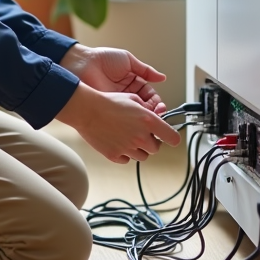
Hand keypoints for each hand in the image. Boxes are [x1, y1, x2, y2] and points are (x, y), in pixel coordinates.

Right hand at [54, 82, 182, 163]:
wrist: (87, 110)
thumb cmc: (108, 102)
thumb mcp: (133, 99)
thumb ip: (147, 111)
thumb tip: (155, 119)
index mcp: (148, 121)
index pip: (172, 138)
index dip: (172, 138)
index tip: (170, 137)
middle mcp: (141, 137)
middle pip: (156, 148)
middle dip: (151, 141)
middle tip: (141, 133)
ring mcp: (128, 148)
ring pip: (142, 156)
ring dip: (139, 149)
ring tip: (127, 137)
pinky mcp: (115, 156)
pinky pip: (127, 159)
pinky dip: (125, 153)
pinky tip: (117, 141)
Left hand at [59, 43, 167, 114]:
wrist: (83, 64)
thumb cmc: (103, 59)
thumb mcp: (128, 61)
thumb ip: (146, 70)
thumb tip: (163, 78)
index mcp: (133, 82)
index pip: (149, 96)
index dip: (156, 102)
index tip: (161, 107)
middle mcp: (126, 94)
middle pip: (145, 107)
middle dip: (153, 113)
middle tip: (158, 116)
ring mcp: (118, 103)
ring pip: (135, 115)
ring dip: (144, 119)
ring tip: (149, 121)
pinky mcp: (109, 109)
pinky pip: (122, 118)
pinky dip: (130, 122)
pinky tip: (136, 122)